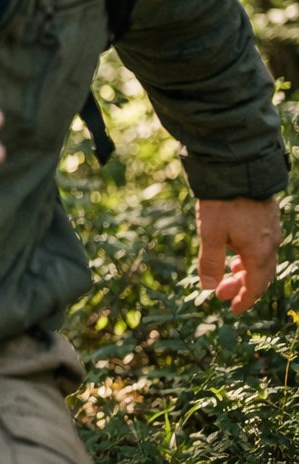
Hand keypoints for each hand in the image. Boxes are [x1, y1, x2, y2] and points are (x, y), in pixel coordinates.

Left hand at [195, 197, 281, 313]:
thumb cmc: (222, 203)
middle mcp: (270, 243)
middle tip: (222, 295)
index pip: (256, 286)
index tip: (233, 310)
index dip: (245, 300)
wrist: (237, 169)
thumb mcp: (210, 234)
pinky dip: (249, 256)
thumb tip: (209, 288)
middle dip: (242, 287)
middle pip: (260, 274)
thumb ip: (210, 263)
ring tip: (228, 275)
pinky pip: (261, 246)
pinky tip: (235, 252)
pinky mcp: (266, 218)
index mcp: (259, 252)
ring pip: (261, 259)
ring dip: (244, 271)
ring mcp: (270, 230)